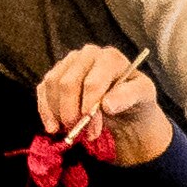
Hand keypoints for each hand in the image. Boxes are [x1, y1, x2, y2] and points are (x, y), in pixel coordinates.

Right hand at [36, 45, 172, 165]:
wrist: (126, 109)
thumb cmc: (135, 100)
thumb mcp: (143, 97)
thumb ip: (129, 97)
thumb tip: (107, 104)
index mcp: (109, 57)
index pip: (92, 83)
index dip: (89, 108)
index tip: (93, 130)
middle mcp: (86, 54)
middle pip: (68, 83)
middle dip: (71, 112)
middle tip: (78, 132)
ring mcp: (68, 62)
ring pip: (52, 85)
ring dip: (58, 113)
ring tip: (71, 131)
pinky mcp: (55, 74)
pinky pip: (42, 90)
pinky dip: (45, 111)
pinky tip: (53, 127)